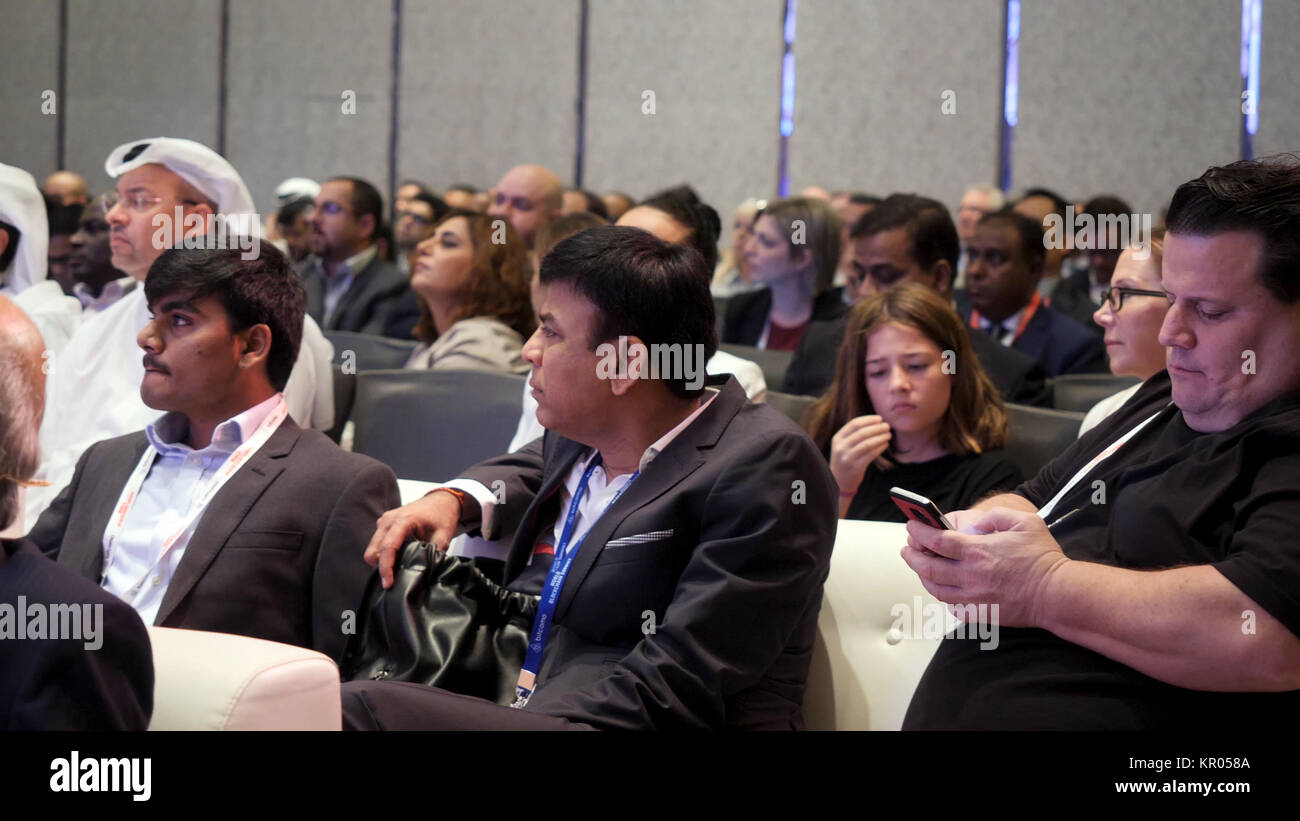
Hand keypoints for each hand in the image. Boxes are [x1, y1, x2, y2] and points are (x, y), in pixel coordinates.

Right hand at [363, 490, 461, 588]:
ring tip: (399, 567)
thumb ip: (434, 553)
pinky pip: (377, 543)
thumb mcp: (444, 536)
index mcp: (404, 520)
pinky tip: (399, 557)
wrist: (441, 500)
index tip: (388, 583)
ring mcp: (384, 521)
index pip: (388, 547)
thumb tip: (427, 572)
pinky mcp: (384, 524)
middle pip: (373, 551)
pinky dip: (383, 554)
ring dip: (382, 561)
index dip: (386, 567)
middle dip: (381, 567)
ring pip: (373, 548)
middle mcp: (389, 520)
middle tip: (394, 579)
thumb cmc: (442, 515)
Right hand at [828, 415, 891, 496]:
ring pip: (867, 443)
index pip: (854, 424)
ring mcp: (847, 457)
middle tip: (887, 426)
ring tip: (888, 434)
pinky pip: (871, 454)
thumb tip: (875, 422)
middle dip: (877, 428)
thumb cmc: (845, 459)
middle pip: (862, 432)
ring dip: (880, 437)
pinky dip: (880, 448)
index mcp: (837, 438)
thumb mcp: (843, 445)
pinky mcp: (856, 467)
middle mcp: (841, 447)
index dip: (869, 420)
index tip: (880, 418)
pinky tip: (886, 444)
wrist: (839, 481)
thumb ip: (853, 434)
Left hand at [900, 507, 1068, 626]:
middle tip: (906, 549)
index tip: (911, 526)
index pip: (936, 540)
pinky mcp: (980, 613)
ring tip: (919, 567)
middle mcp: (971, 575)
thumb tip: (976, 522)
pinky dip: (943, 595)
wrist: (1057, 594)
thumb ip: (996, 516)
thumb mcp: (1024, 522)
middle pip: (927, 566)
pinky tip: (942, 587)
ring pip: (935, 588)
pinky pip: (952, 606)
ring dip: (922, 576)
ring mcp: (974, 597)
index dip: (919, 532)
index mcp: (978, 551)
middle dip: (911, 556)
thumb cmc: (1043, 557)